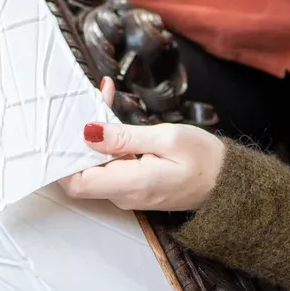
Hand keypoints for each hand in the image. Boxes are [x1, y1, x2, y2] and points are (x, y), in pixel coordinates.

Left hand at [59, 78, 224, 211]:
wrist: (228, 185)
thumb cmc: (205, 160)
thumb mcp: (166, 139)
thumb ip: (124, 137)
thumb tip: (87, 132)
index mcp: (129, 184)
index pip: (75, 182)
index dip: (61, 158)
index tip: (62, 127)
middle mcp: (123, 194)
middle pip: (80, 171)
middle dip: (77, 135)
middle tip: (87, 99)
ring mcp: (127, 192)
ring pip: (94, 165)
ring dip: (93, 133)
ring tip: (102, 96)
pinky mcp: (133, 185)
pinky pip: (109, 165)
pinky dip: (106, 140)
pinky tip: (113, 115)